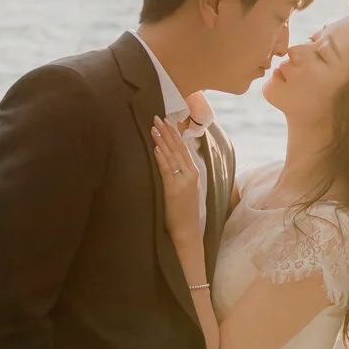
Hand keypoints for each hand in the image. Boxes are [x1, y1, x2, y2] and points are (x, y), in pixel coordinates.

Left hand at [150, 118, 203, 242]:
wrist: (187, 230)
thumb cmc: (184, 212)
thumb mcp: (187, 190)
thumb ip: (181, 175)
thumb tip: (169, 161)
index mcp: (194, 173)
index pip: (183, 148)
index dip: (174, 134)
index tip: (167, 121)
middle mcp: (190, 174)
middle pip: (177, 148)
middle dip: (167, 131)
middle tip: (157, 117)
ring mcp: (183, 181)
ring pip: (171, 156)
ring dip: (162, 140)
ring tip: (153, 127)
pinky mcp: (173, 189)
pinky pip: (166, 169)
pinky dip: (161, 157)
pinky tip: (155, 147)